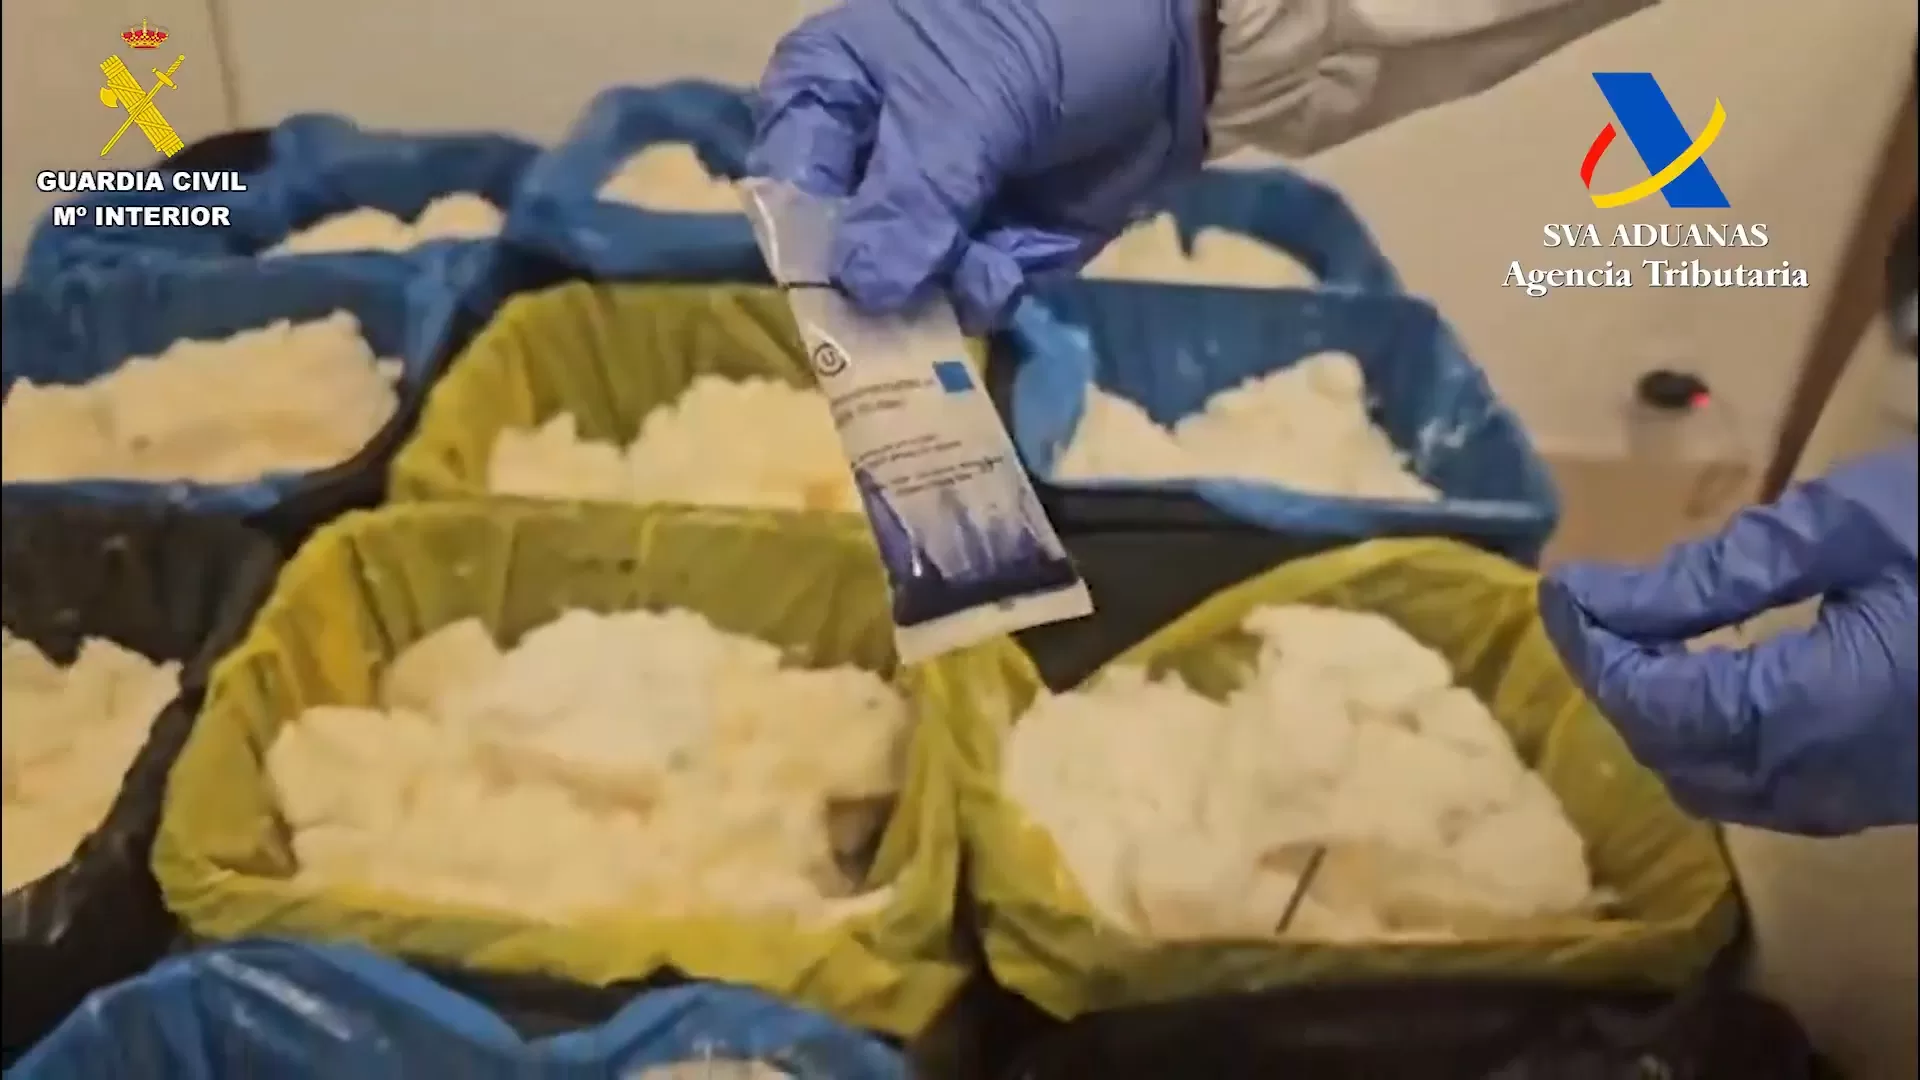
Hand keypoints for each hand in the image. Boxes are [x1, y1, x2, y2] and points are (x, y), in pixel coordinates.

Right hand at [747, 0, 1211, 331]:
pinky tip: (1018, 257)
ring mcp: (927, 210)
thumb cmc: (1051, 34)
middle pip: (836, 259)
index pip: (785, 188)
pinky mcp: (987, 248)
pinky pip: (967, 296)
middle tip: (909, 312)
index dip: (808, 246)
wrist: (1176, 45)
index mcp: (829, 91)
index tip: (842, 292)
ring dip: (944, 291)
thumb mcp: (972, 106)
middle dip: (876, 291)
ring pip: (901, 291)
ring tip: (988, 263)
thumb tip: (859, 289)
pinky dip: (993, 287)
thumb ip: (911, 200)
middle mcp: (864, 157)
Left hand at [1538, 445, 1917, 835]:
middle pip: (1671, 751)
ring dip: (1659, 716)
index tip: (1559, 589)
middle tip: (1590, 606)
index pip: (1656, 701)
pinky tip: (1703, 676)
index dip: (1593, 648)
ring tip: (1633, 634)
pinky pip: (1763, 789)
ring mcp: (1856, 801)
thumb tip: (1600, 597)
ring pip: (1711, 782)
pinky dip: (1711, 739)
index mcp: (1815, 710)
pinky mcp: (1878, 797)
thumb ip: (1716, 575)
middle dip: (1618, 682)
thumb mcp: (1847, 530)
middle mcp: (1825, 779)